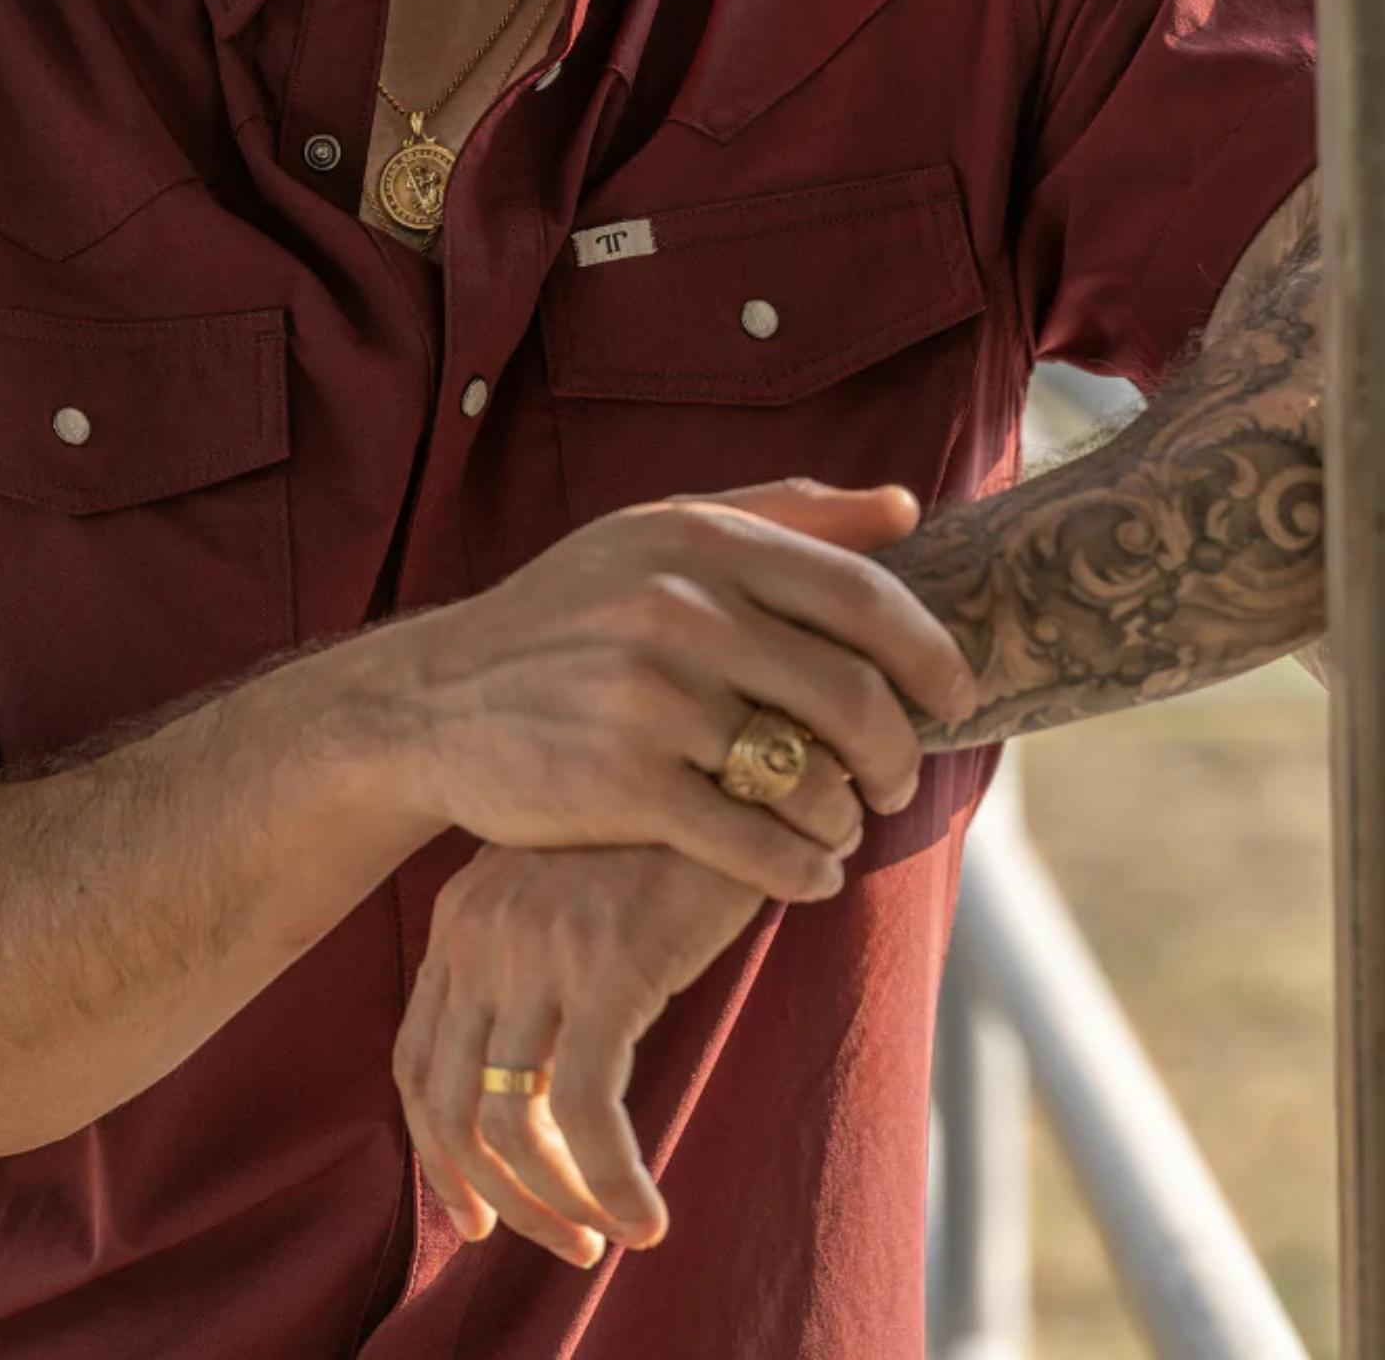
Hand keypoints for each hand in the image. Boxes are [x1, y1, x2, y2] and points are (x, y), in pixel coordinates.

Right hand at [371, 478, 975, 903]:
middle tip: (898, 780)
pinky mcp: (622, 786)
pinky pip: (755, 845)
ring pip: (812, 778)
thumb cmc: (563, 615)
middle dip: (900, 754)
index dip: (932, 657)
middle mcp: (679, 611)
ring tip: (842, 824)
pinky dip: (800, 871)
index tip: (953, 698)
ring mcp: (650, 700)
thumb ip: (780, 512)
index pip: (865, 598)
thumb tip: (908, 511)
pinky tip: (806, 874)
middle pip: (855, 697)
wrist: (432, 698)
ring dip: (849, 817)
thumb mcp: (654, 535)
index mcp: (699, 543)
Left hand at [393, 841, 764, 1268]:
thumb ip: (532, 968)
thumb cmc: (658, 839)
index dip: (439, 1155)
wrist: (728, 767)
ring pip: (512, 1125)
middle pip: (449, 1107)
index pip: (415, 1063)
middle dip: (496, 1198)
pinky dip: (612, 1184)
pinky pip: (590, 1113)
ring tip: (607, 1237)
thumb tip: (536, 1087)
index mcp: (462, 921)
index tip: (479, 1216)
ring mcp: (538, 952)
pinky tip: (648, 1217)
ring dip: (556, 1206)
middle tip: (559, 1245)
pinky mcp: (608, 968)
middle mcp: (482, 937)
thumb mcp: (566, 896)